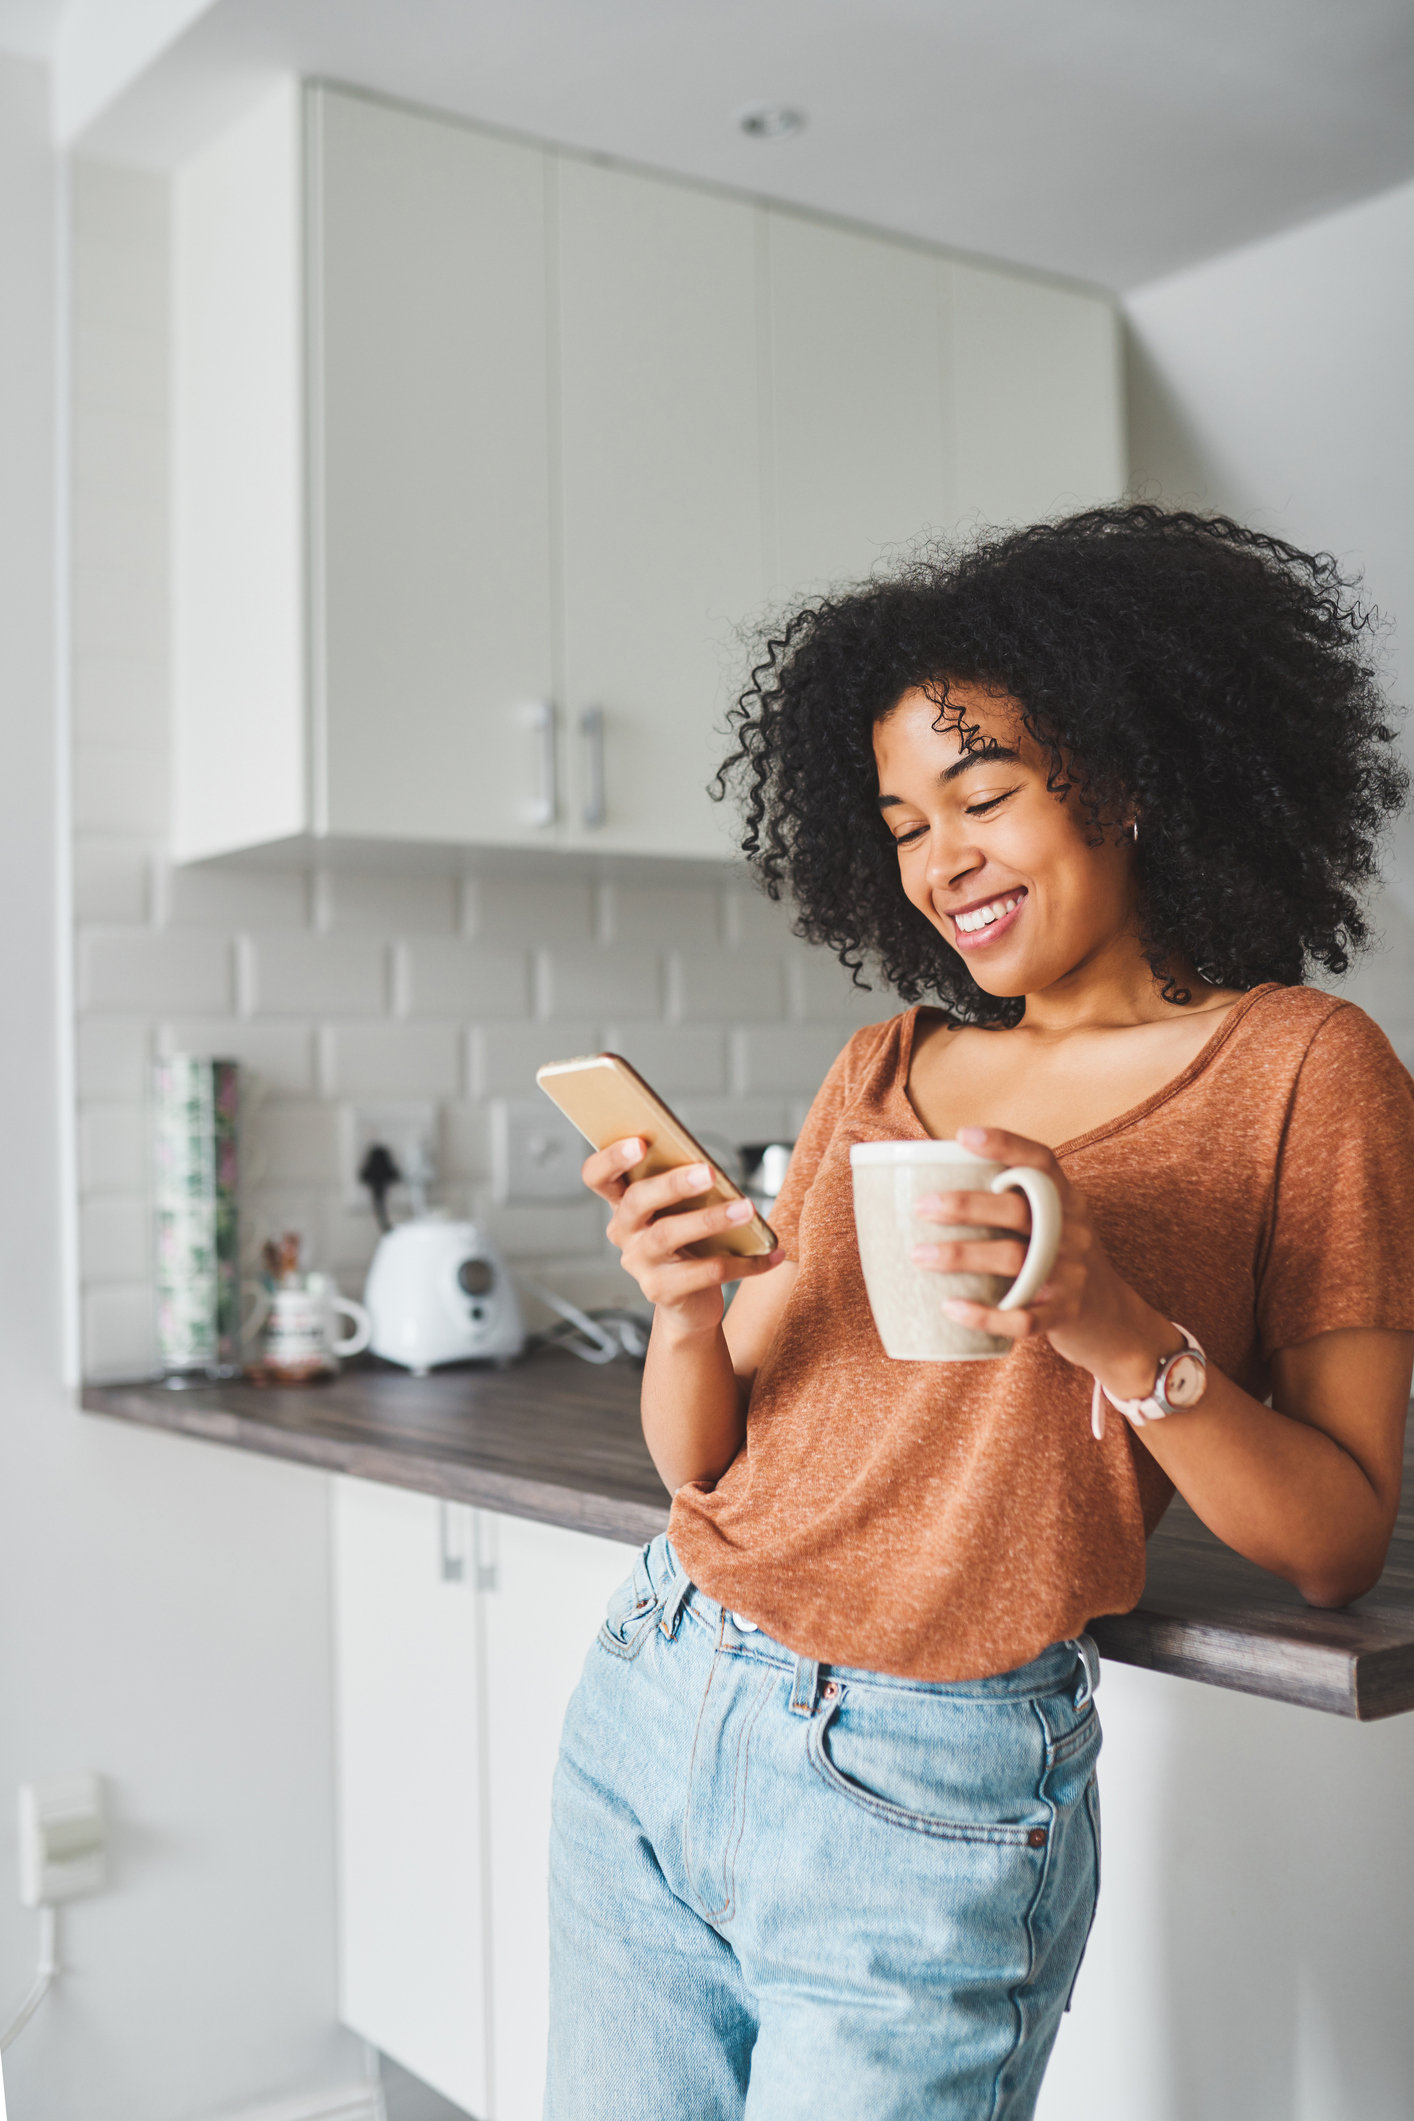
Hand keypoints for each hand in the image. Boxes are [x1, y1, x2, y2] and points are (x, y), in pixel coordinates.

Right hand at [581, 1138, 784, 1335]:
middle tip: (708, 1172)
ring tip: (746, 1208)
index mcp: (624, 1204)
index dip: (611, 1158)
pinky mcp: (662, 1291)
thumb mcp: (681, 1212)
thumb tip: (710, 1167)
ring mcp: (640, 1264)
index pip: (597, 1176)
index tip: (639, 1142)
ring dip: (711, 1219)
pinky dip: (743, 1262)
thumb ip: (685, 1187)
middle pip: (638, 1201)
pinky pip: (705, 1272)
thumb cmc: (688, 1243)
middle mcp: (624, 1232)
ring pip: (669, 1235)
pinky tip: (769, 1254)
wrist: (689, 1304)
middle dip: (673, 1183)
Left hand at [908, 1125, 1181, 1400]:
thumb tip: (932, 1184)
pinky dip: (984, 1315)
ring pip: (1014, 1260)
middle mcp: (1073, 1232)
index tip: (963, 1136)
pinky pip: (1023, 1319)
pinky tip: (950, 1307)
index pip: (1042, 1162)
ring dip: (961, 1256)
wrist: (1114, 1319)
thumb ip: (1013, 1203)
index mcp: (1067, 1202)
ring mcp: (1071, 1274)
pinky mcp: (1065, 1314)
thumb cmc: (1062, 1261)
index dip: (1005, 1144)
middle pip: (1019, 1211)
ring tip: (919, 1254)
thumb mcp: (1055, 1224)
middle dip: (966, 1205)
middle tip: (921, 1206)